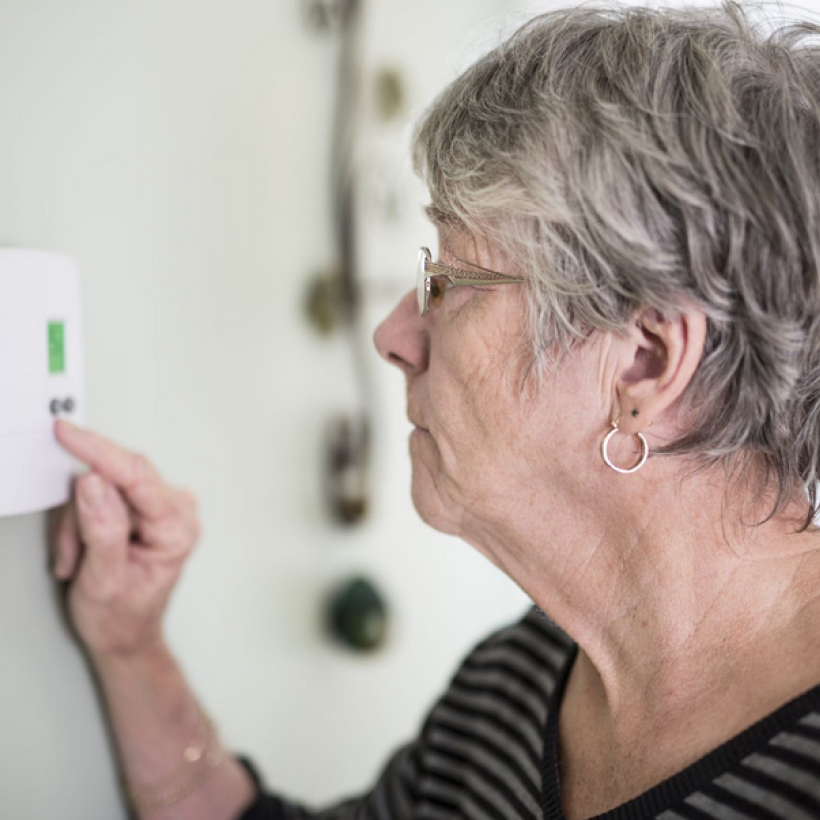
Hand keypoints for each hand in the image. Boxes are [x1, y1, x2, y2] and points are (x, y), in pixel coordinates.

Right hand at [50, 420, 200, 659]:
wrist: (124, 635)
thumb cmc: (122, 617)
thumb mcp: (104, 581)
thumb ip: (101, 530)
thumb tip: (92, 482)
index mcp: (178, 527)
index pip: (137, 475)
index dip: (99, 451)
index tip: (67, 432)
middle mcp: (176, 509)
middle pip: (114, 479)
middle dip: (81, 518)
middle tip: (74, 556)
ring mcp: (159, 505)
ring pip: (98, 488)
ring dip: (76, 526)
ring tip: (80, 562)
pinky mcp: (140, 504)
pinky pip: (97, 495)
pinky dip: (79, 524)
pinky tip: (83, 552)